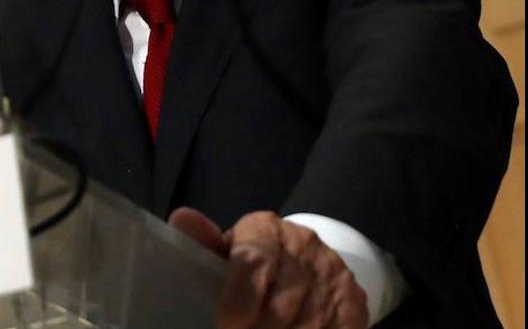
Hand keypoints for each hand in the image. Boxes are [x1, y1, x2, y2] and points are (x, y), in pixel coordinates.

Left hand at [169, 207, 368, 328]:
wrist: (310, 260)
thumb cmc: (255, 258)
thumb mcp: (228, 248)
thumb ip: (204, 242)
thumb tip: (181, 218)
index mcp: (266, 229)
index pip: (252, 262)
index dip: (238, 300)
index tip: (227, 322)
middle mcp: (304, 248)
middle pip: (278, 305)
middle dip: (256, 328)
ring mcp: (333, 277)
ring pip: (306, 325)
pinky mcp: (354, 304)